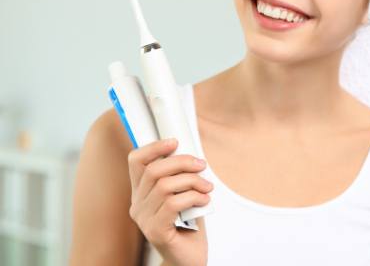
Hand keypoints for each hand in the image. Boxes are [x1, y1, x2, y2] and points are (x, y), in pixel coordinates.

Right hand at [127, 138, 211, 265]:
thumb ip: (181, 176)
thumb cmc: (188, 224)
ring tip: (207, 187)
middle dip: (182, 162)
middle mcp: (137, 205)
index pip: (136, 161)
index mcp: (141, 192)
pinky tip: (204, 201)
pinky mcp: (155, 231)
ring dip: (192, 181)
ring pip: (165, 186)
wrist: (189, 258)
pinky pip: (173, 204)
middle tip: (202, 165)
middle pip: (154, 170)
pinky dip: (193, 197)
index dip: (153, 147)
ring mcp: (144, 219)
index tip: (175, 142)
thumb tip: (192, 154)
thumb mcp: (183, 193)